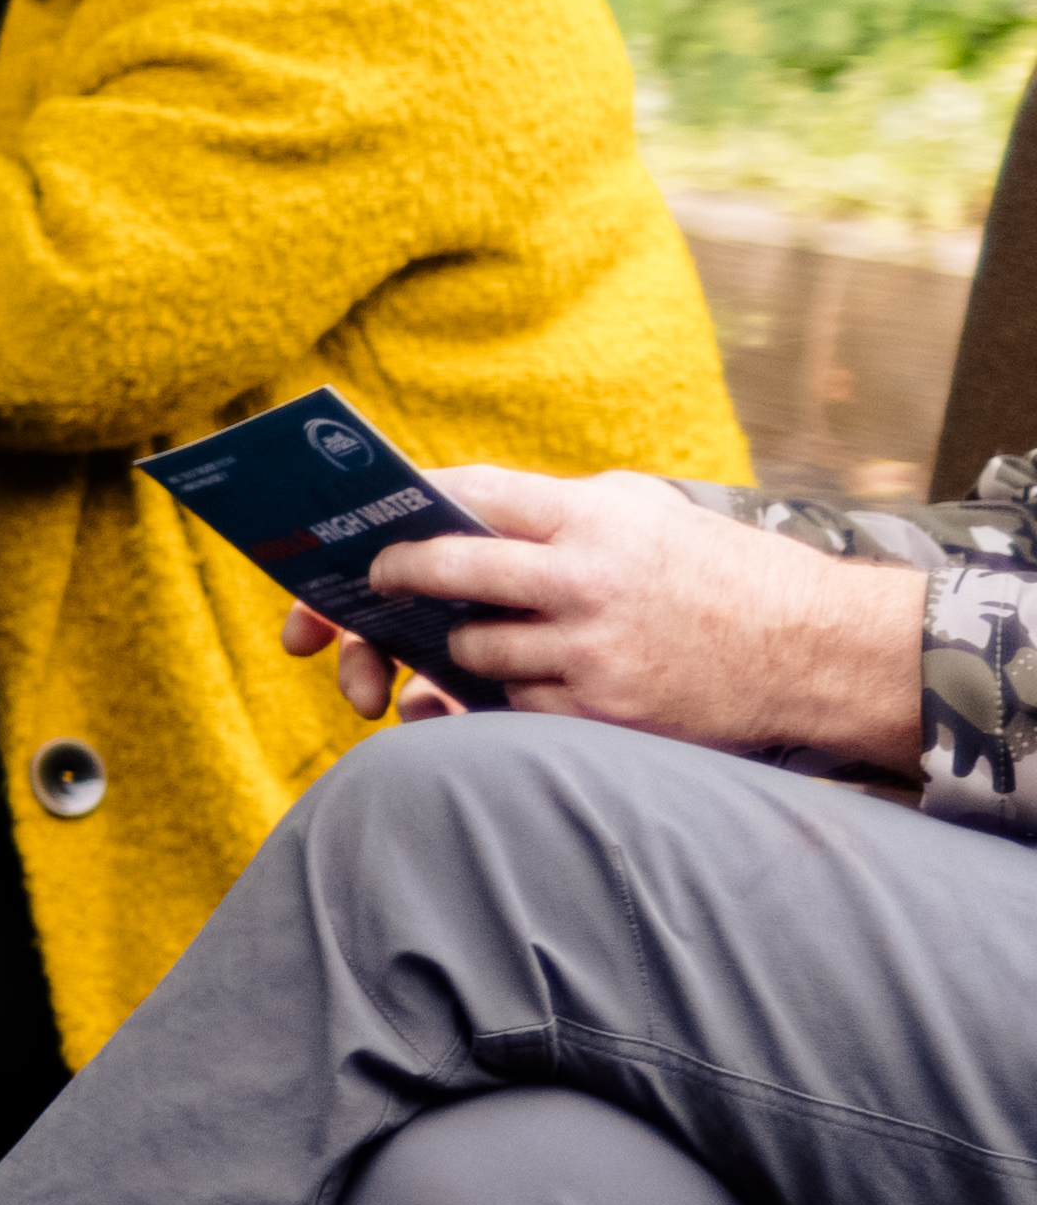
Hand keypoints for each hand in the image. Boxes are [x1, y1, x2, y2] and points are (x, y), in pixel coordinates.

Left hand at [333, 462, 935, 771]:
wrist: (820, 650)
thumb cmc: (732, 573)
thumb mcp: (655, 513)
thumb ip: (568, 509)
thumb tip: (473, 508)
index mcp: (598, 519)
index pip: (476, 494)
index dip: (417, 500)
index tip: (388, 511)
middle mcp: (587, 581)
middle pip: (448, 570)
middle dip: (399, 574)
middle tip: (383, 579)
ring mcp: (593, 651)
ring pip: (473, 650)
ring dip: (463, 646)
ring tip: (474, 636)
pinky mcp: (605, 710)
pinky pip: (517, 704)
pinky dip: (514, 694)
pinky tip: (533, 680)